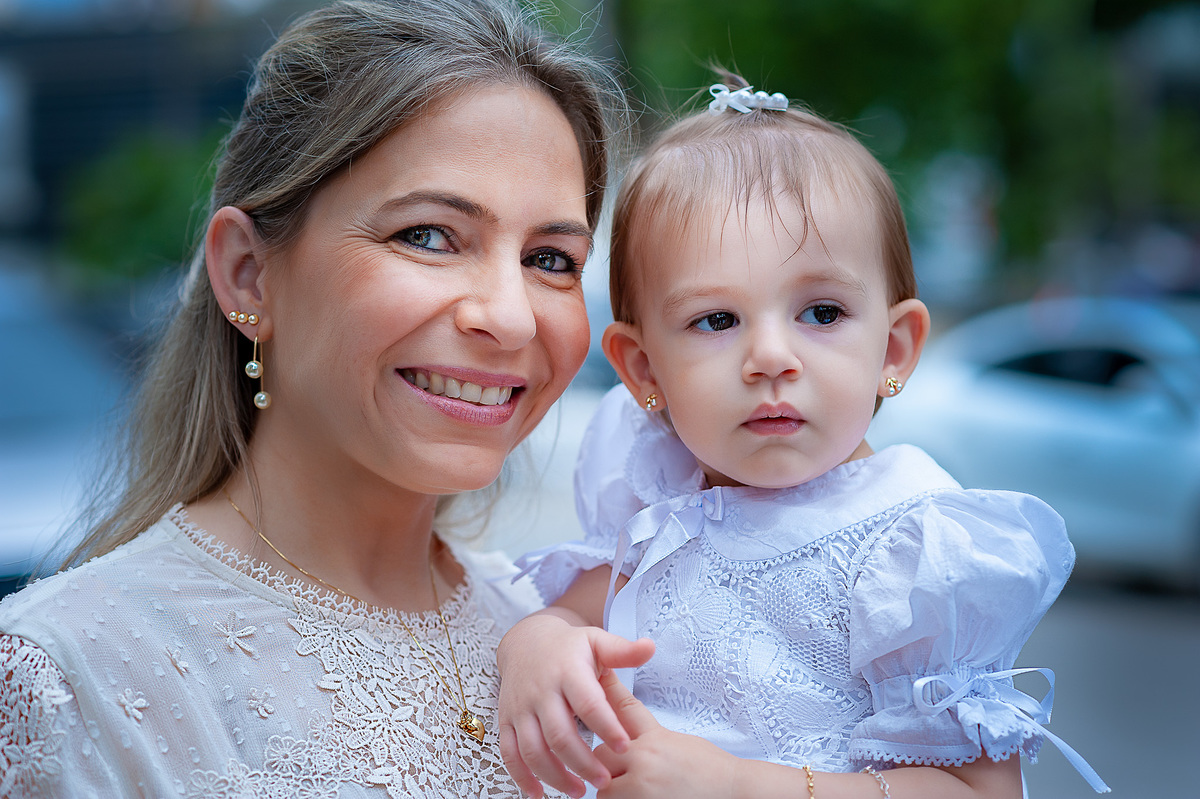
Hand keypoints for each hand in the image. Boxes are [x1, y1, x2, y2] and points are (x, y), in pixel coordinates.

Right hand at [497, 611, 654, 797]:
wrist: (527, 641)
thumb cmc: (569, 647)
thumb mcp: (597, 640)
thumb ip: (623, 650)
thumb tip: (650, 647)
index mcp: (567, 671)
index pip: (588, 703)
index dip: (607, 726)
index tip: (624, 746)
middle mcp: (541, 691)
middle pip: (559, 734)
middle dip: (583, 763)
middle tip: (605, 780)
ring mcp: (521, 708)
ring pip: (533, 749)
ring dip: (554, 776)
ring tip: (579, 791)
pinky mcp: (506, 720)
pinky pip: (509, 753)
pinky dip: (521, 777)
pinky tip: (538, 794)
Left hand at [592, 670, 739, 798]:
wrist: (735, 793)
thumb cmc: (715, 774)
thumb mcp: (683, 744)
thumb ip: (654, 741)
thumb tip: (637, 745)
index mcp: (656, 738)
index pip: (625, 708)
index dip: (609, 689)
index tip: (599, 673)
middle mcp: (645, 759)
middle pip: (601, 753)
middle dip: (607, 764)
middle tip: (623, 775)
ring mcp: (640, 786)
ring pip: (603, 788)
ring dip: (613, 792)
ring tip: (636, 794)